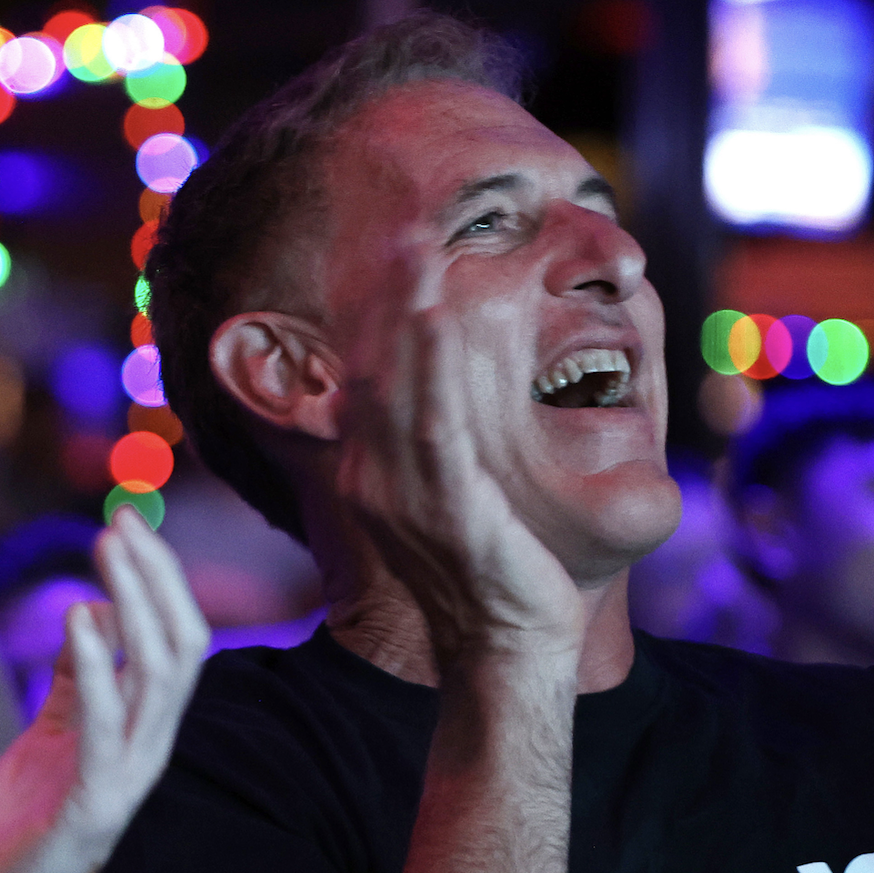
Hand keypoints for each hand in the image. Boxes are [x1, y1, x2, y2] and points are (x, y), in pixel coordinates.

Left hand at [0, 508, 209, 872]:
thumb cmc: (17, 832)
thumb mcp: (48, 736)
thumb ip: (75, 682)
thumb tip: (95, 614)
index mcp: (138, 733)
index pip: (175, 641)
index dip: (160, 579)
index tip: (128, 518)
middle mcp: (146, 752)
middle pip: (183, 648)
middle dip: (158, 577)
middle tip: (122, 518)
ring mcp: (123, 781)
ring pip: (159, 679)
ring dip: (137, 604)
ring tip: (107, 548)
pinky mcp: (88, 809)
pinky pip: (107, 730)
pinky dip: (98, 668)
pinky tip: (79, 618)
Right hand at [336, 263, 583, 665]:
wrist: (506, 650)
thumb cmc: (492, 575)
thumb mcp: (448, 502)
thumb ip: (430, 452)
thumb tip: (432, 402)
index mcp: (372, 470)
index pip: (367, 372)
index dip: (380, 308)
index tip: (399, 247)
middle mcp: (374, 476)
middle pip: (371, 364)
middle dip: (386, 293)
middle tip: (404, 222)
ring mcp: (403, 494)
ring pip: (396, 382)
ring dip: (405, 308)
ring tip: (416, 243)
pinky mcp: (445, 508)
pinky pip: (434, 423)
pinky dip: (431, 364)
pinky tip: (438, 313)